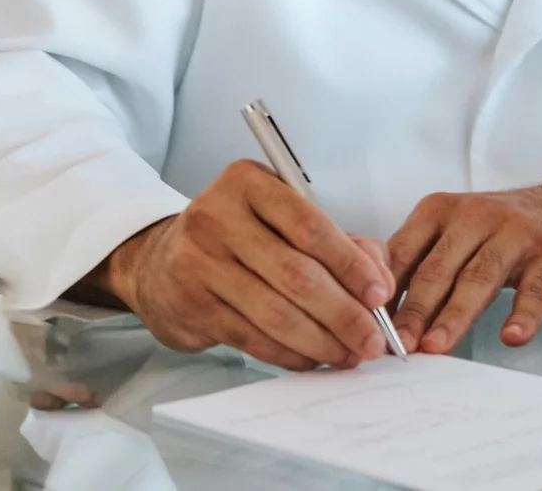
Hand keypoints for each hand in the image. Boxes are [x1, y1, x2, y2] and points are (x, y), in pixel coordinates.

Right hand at [95, 161, 396, 371]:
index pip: (310, 225)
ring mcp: (198, 263)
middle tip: (373, 339)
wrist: (160, 261)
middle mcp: (217, 217)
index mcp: (248, 183)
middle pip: (297, 274)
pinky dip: (292, 354)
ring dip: (322, 341)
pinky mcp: (192, 306)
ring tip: (349, 354)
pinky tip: (314, 358)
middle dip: (344, 313)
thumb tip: (381, 282)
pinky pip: (254, 338)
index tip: (380, 294)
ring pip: (276, 313)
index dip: (351, 265)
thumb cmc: (239, 237)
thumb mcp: (284, 219)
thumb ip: (340, 241)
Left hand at [386, 173, 541, 353]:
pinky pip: (534, 288)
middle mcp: (474, 216)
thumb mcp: (453, 233)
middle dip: (414, 310)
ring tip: (437, 348)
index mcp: (439, 211)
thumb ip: (419, 265)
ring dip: (455, 316)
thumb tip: (378, 318)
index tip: (367, 328)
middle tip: (398, 345)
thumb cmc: (500, 230)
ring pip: (479, 279)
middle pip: (437, 268)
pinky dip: (523, 314)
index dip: (383, 293)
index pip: (402, 253)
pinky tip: (512, 337)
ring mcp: (515, 234)